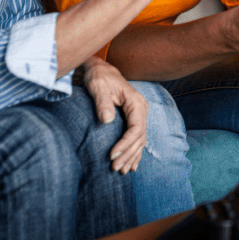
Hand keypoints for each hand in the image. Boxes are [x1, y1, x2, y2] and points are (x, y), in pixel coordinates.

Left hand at [82, 57, 147, 173]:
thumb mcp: (97, 86)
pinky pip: (137, 137)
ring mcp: (139, 113)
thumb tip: (107, 120)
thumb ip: (102, 102)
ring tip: (120, 170)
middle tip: (114, 167)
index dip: (125, 144)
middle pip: (139, 137)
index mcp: (135, 102)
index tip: (112, 155)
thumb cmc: (98, 77)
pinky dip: (134, 152)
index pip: (135, 128)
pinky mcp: (133, 118)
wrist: (100, 70)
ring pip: (140, 140)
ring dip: (131, 156)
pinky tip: (131, 165)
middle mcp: (140, 108)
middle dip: (128, 154)